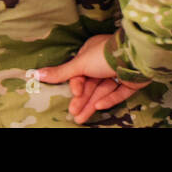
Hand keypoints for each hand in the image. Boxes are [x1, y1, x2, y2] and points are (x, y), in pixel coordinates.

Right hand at [35, 33, 150, 124]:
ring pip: (103, 90)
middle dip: (82, 99)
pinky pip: (118, 92)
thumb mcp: (79, 63)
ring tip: (80, 119)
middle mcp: (105, 61)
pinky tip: (99, 108)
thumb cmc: (105, 55)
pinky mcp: (131, 80)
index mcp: (93, 52)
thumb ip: (61, 72)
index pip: (80, 72)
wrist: (136, 56)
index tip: (75, 93)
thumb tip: (35, 74)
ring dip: (91, 103)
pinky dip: (109, 99)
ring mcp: (119, 70)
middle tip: (74, 114)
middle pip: (91, 84)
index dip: (77, 84)